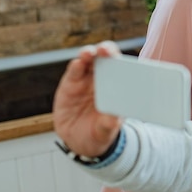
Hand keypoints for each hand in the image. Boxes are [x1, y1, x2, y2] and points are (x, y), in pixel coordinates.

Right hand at [53, 41, 121, 156]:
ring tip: (89, 54)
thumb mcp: (106, 131)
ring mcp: (85, 81)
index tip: (121, 60)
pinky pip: (73, 71)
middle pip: (104, 58)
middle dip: (105, 50)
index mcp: (117, 88)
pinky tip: (78, 64)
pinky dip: (75, 66)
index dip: (121, 60)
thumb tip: (114, 118)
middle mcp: (102, 80)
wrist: (80, 142)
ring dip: (89, 53)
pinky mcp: (70, 84)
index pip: (121, 68)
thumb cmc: (99, 133)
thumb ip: (109, 124)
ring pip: (88, 60)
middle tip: (105, 50)